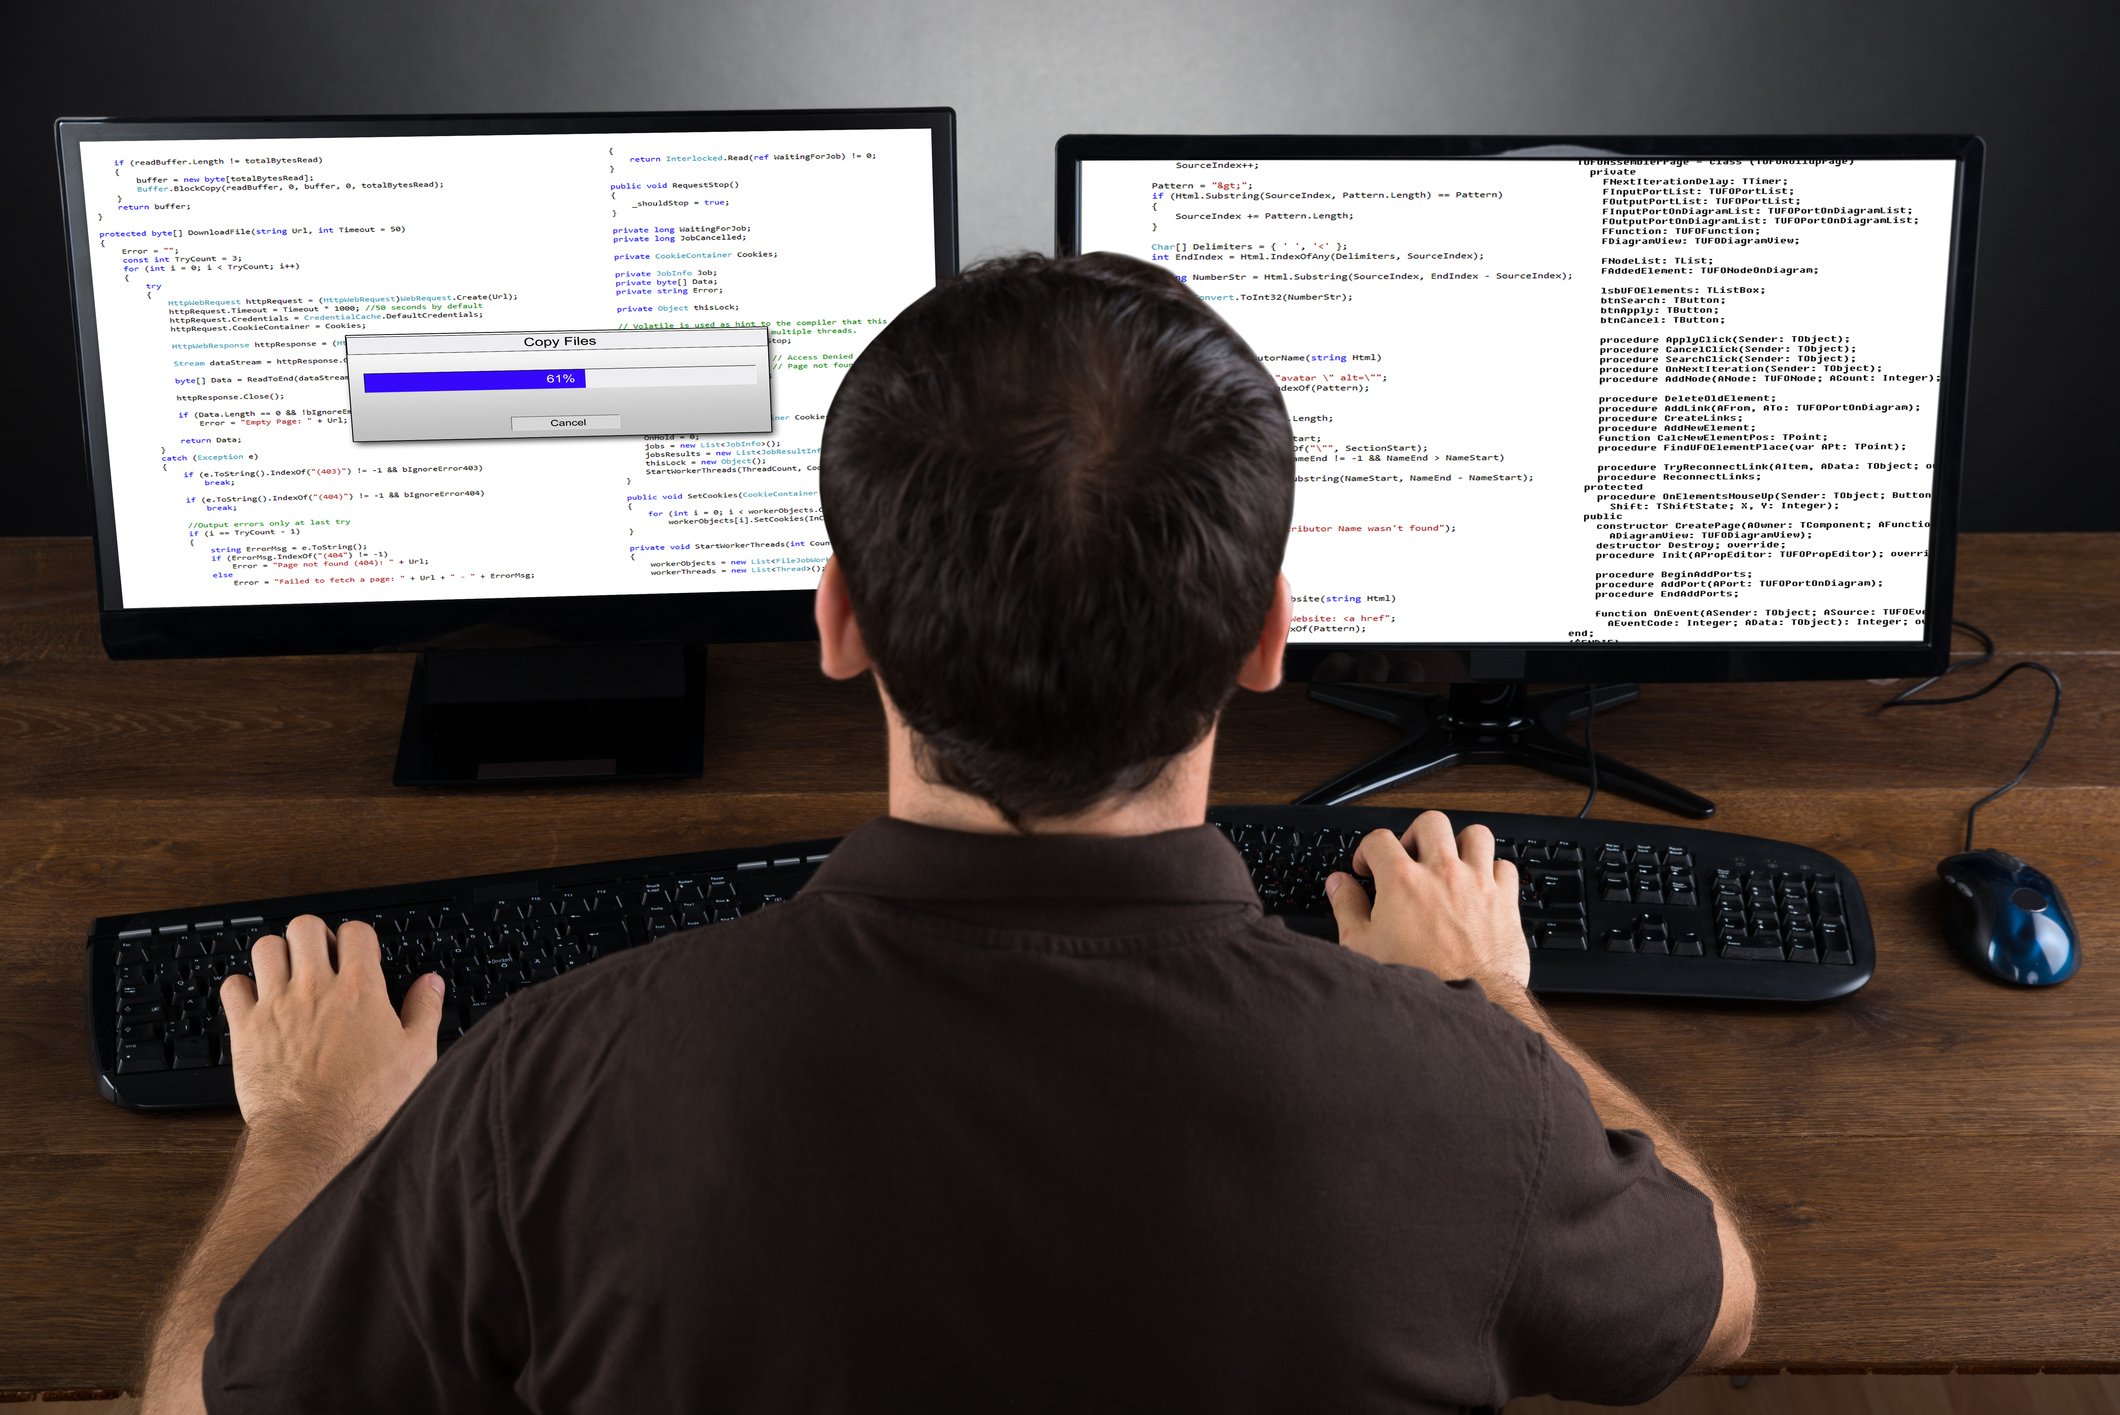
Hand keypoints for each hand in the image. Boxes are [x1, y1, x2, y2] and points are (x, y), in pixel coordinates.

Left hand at [219, 915, 443, 1162]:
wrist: (316, 1139)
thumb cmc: (366, 1104)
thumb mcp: (416, 1056)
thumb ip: (424, 1011)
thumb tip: (431, 983)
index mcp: (359, 989)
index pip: (355, 931)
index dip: (358, 939)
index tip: (360, 957)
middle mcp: (314, 988)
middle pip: (304, 927)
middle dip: (314, 936)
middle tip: (321, 958)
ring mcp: (276, 1006)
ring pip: (266, 948)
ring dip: (277, 955)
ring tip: (288, 975)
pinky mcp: (246, 1030)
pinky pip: (232, 986)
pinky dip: (242, 988)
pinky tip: (257, 1001)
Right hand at [1325, 810, 1529, 992]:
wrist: (1462, 1007)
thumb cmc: (1416, 979)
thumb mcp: (1362, 946)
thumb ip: (1347, 907)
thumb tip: (1339, 884)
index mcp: (1402, 880)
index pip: (1379, 839)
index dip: (1368, 850)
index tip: (1368, 867)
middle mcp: (1442, 873)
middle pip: (1430, 823)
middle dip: (1415, 835)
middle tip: (1410, 857)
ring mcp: (1477, 884)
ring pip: (1474, 835)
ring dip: (1460, 844)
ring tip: (1449, 863)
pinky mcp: (1505, 903)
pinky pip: (1505, 866)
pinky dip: (1493, 870)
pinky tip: (1481, 886)